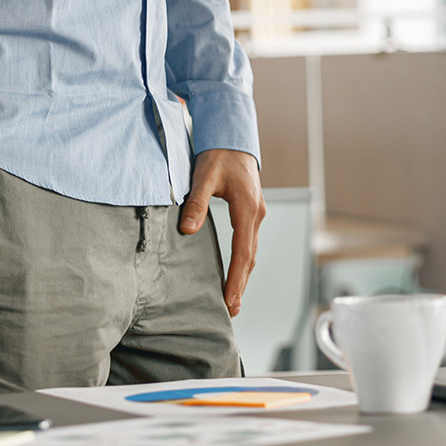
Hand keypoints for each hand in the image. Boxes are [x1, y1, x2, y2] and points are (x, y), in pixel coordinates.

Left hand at [179, 148, 264, 317]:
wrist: (233, 135)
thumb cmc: (219, 153)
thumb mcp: (204, 175)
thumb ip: (196, 203)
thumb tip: (188, 229)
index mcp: (247, 209)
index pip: (242, 252)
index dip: (235, 279)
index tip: (229, 300)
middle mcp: (256, 214)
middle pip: (250, 258)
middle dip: (241, 285)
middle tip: (232, 310)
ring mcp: (256, 213)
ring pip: (251, 252)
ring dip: (243, 276)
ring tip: (234, 299)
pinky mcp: (251, 212)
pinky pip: (249, 243)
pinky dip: (243, 262)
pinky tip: (235, 272)